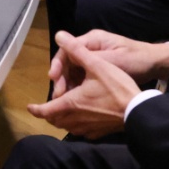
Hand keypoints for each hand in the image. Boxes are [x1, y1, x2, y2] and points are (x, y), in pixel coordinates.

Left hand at [27, 32, 154, 136]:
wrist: (138, 111)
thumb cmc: (117, 88)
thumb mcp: (97, 65)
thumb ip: (76, 51)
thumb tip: (59, 35)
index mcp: (70, 103)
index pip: (45, 110)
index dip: (35, 109)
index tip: (30, 107)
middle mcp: (75, 119)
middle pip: (55, 120)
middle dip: (49, 113)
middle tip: (49, 104)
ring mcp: (87, 129)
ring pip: (67, 127)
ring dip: (62, 119)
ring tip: (64, 109)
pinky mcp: (98, 133)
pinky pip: (81, 132)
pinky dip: (76, 125)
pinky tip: (83, 118)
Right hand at [44, 29, 168, 93]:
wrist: (157, 65)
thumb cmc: (136, 60)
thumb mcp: (111, 60)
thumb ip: (84, 53)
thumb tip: (59, 36)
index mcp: (92, 41)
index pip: (67, 50)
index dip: (58, 64)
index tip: (53, 78)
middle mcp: (91, 48)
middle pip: (68, 62)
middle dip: (62, 78)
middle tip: (58, 95)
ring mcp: (96, 58)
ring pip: (74, 72)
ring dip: (69, 85)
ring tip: (65, 101)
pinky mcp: (100, 69)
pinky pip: (83, 78)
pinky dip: (79, 88)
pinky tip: (76, 100)